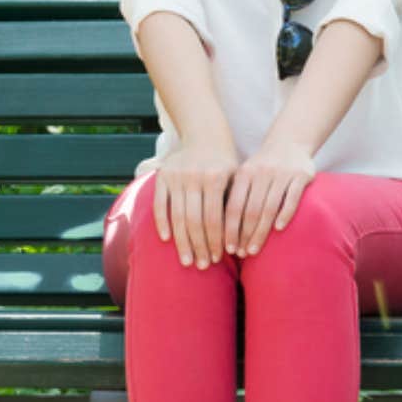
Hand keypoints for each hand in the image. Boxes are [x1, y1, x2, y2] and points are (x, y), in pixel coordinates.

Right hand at [154, 138, 238, 268]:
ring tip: (188, 261)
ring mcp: (176, 177)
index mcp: (217, 178)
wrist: (204, 134)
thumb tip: (242, 240)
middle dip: (200, 246)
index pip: (216, 218)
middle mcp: (195, 177)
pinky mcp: (162, 177)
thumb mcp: (237, 177)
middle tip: (204, 267)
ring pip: (178, 216)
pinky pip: (160, 205)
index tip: (219, 259)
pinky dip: (163, 223)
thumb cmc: (226, 162)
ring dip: (182, 242)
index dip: (217, 240)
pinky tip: (167, 240)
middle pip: (196, 221)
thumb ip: (236, 203)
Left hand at [224, 138, 316, 256]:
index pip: (233, 206)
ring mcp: (282, 174)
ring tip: (255, 249)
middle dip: (245, 235)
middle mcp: (261, 173)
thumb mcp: (244, 176)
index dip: (229, 229)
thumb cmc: (261, 168)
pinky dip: (285, 214)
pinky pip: (292, 198)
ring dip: (261, 231)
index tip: (227, 249)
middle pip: (251, 210)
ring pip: (269, 207)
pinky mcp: (301, 175)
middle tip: (242, 254)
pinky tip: (279, 229)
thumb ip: (233, 197)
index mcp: (244, 174)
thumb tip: (214, 230)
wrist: (290, 142)